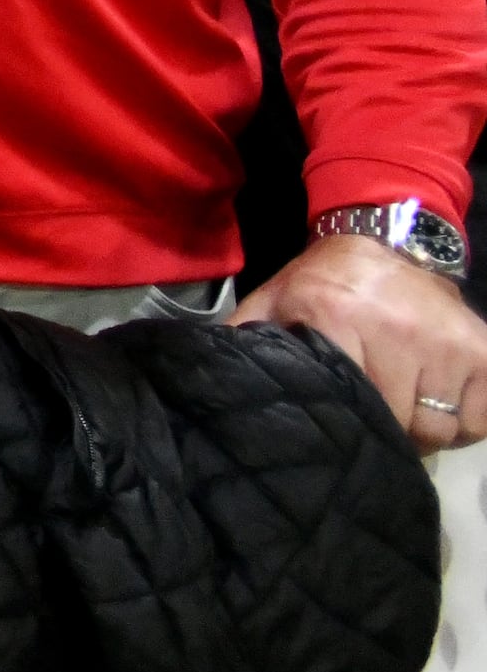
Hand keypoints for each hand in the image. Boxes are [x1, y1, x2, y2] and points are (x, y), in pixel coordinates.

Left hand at [237, 232, 486, 450]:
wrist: (388, 241)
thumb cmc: (324, 283)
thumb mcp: (275, 301)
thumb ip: (246, 338)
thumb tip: (212, 383)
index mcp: (337, 317)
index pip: (352, 406)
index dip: (349, 425)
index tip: (343, 423)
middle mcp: (399, 329)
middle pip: (403, 424)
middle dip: (388, 430)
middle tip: (376, 413)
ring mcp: (449, 341)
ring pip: (443, 428)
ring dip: (425, 427)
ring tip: (404, 403)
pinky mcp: (485, 351)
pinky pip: (480, 420)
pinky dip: (464, 420)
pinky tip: (436, 396)